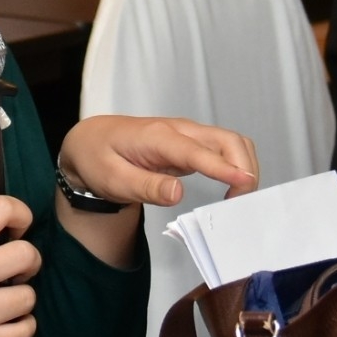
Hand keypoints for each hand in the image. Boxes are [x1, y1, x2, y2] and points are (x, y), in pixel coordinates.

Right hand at [0, 195, 39, 336]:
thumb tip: (7, 236)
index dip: (19, 212)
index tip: (19, 226)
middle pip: (27, 255)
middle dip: (26, 261)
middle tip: (13, 269)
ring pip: (29, 296)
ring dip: (20, 297)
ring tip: (3, 300)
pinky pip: (25, 331)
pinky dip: (21, 326)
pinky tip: (6, 322)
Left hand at [58, 115, 259, 207]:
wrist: (91, 141)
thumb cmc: (99, 159)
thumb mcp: (113, 180)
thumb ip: (146, 187)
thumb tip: (178, 193)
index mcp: (158, 137)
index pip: (197, 151)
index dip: (223, 167)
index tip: (245, 184)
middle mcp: (179, 131)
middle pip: (227, 140)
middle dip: (244, 170)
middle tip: (237, 205)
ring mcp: (188, 135)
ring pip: (231, 142)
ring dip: (245, 167)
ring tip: (237, 200)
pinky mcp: (192, 144)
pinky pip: (224, 150)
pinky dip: (237, 166)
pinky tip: (233, 189)